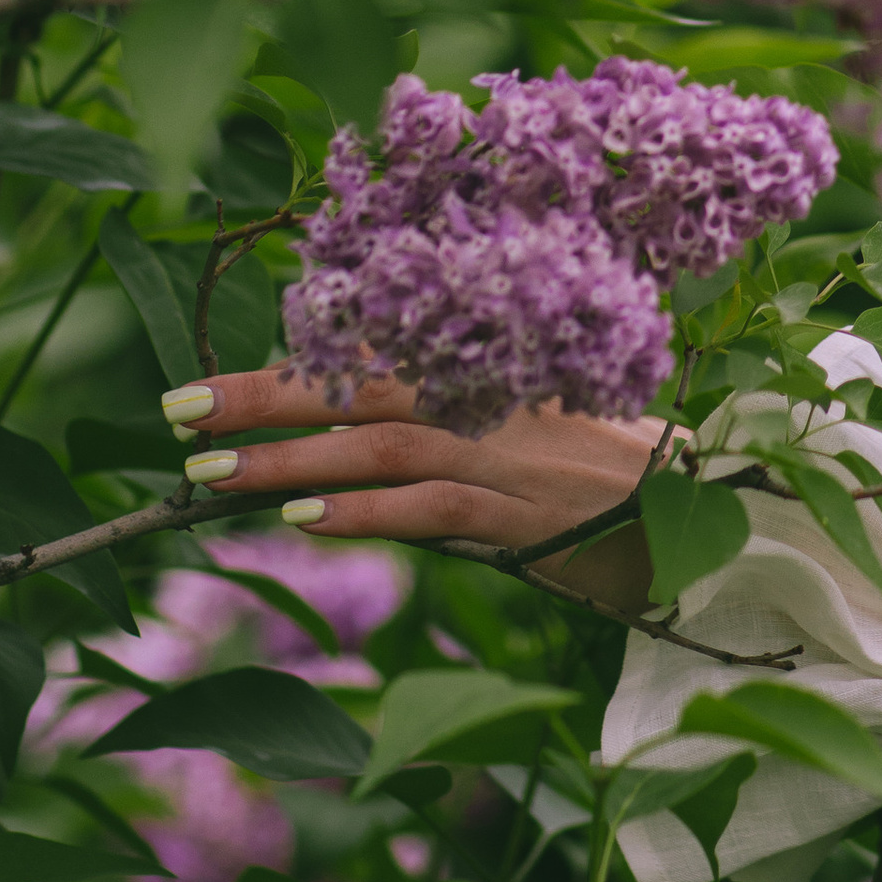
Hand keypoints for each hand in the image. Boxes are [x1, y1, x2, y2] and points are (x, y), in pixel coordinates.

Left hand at [160, 364, 661, 610]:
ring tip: (210, 473)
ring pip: (381, 446)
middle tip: (178, 413)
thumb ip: (454, 418)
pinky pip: (431, 508)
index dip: (287, 367)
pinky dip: (365, 513)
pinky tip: (304, 524)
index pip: (373, 357)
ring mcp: (506, 456)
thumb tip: (355, 432)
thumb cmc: (608, 471)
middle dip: (263, 399)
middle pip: (359, 387)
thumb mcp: (529, 422)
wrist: (704, 512)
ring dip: (291, 460)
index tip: (208, 384)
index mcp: (487, 368)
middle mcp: (490, 400)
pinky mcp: (524, 515)